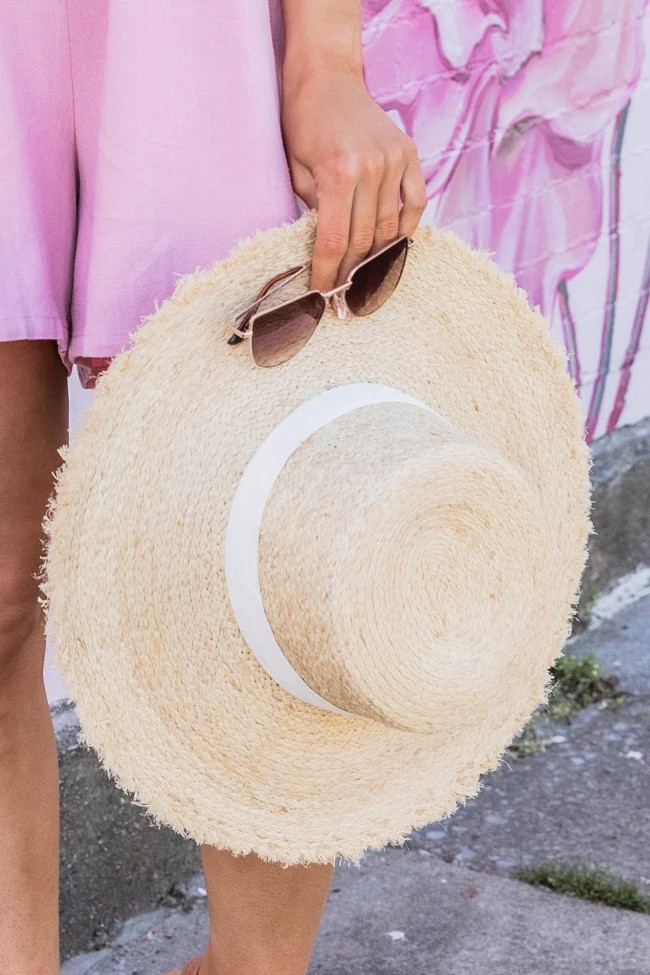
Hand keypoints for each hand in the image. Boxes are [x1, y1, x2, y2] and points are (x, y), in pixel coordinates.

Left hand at [281, 65, 426, 294]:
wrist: (327, 76)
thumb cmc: (303, 121)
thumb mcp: (297, 169)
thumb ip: (314, 210)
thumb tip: (328, 251)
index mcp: (338, 173)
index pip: (334, 241)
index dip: (329, 274)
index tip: (324, 297)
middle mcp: (371, 169)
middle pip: (363, 240)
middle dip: (350, 274)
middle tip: (344, 299)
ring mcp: (394, 161)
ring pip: (389, 229)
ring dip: (376, 259)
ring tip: (365, 280)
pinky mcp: (409, 154)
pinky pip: (416, 204)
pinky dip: (406, 229)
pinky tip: (392, 247)